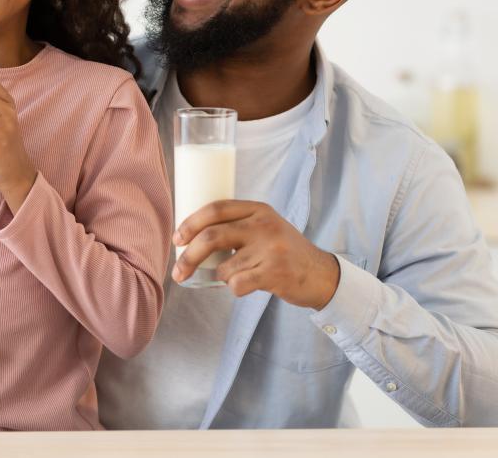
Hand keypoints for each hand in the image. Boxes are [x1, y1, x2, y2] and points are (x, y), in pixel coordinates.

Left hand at [172, 200, 339, 309]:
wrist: (320, 274)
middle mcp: (264, 225)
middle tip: (178, 272)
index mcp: (258, 209)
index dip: (191, 223)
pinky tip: (249, 285)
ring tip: (239, 275)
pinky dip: (235, 289)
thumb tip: (191, 235)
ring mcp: (271, 249)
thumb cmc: (283, 251)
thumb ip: (238, 224)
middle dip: (189, 257)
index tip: (177, 239)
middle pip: (212, 236)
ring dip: (222, 277)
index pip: (216, 208)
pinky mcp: (274, 272)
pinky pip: (237, 285)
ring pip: (224, 267)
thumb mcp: (265, 227)